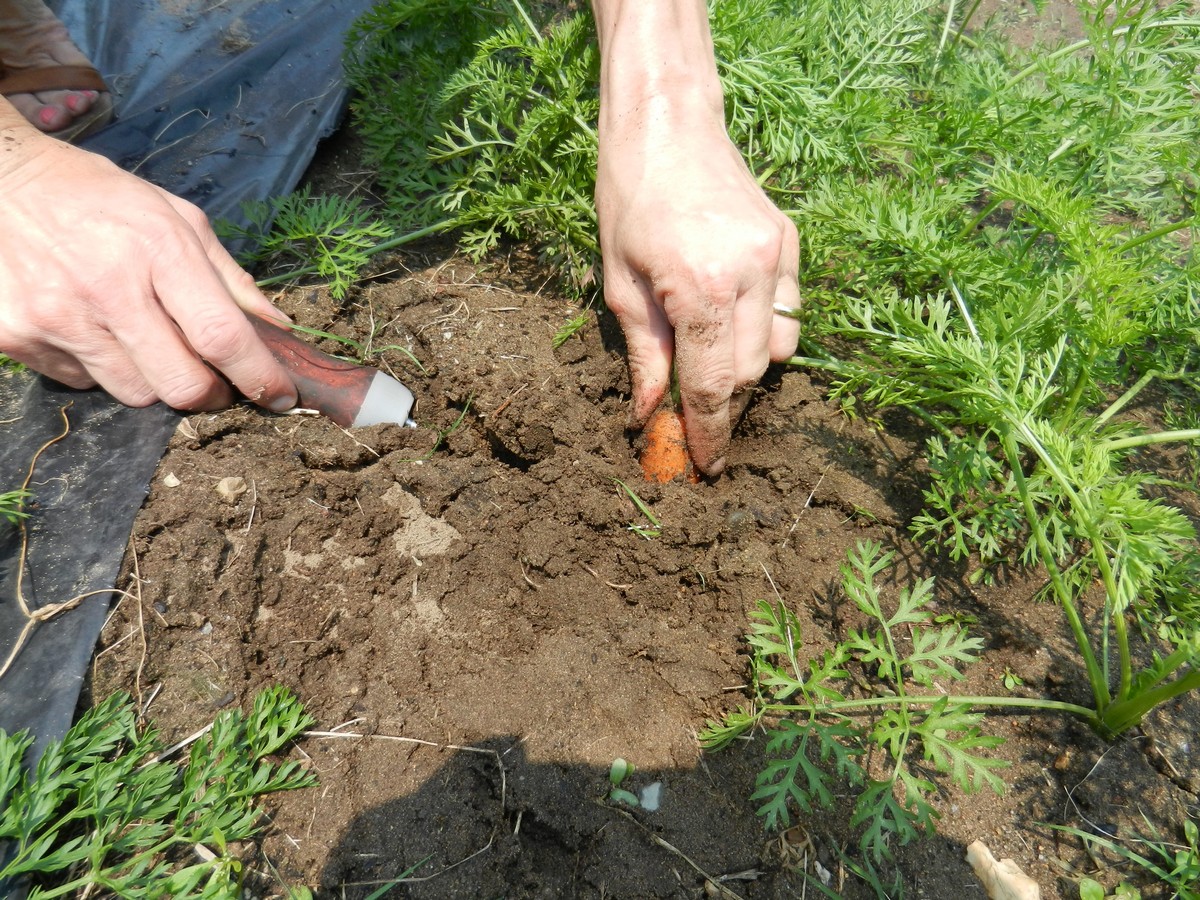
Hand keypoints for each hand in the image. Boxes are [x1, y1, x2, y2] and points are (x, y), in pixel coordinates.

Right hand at [0, 116, 296, 411]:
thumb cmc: (102, 198)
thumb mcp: (178, 217)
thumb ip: (231, 279)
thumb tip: (279, 330)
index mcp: (158, 249)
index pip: (221, 336)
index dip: (259, 376)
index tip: (280, 396)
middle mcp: (107, 288)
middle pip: (181, 386)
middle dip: (210, 392)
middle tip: (214, 378)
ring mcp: (58, 317)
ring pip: (136, 394)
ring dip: (155, 380)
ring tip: (144, 338)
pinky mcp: (17, 337)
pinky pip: (84, 384)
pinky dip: (102, 369)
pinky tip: (94, 328)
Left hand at [595, 106, 799, 475]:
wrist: (668, 122)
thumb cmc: (630, 196)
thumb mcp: (619, 282)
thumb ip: (644, 354)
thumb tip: (650, 413)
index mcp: (702, 291)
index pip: (711, 386)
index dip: (707, 433)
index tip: (703, 465)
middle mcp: (751, 277)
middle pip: (748, 375)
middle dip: (721, 405)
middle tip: (692, 419)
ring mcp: (778, 258)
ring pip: (777, 349)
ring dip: (745, 372)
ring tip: (710, 368)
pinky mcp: (790, 243)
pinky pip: (790, 312)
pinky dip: (767, 334)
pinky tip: (734, 328)